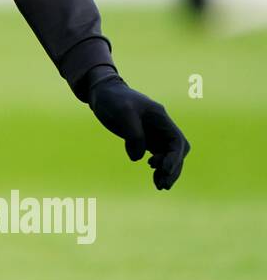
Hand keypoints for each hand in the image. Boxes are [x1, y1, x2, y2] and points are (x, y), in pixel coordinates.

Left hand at [88, 74, 190, 190]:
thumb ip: (133, 134)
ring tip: (160, 185)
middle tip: (163, 184)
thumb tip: (139, 157)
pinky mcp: (144, 140)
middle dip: (173, 168)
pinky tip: (154, 178)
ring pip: (169, 156)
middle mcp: (161, 127)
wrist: (102, 93)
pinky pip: (158, 157)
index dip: (175, 157)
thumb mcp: (123, 112)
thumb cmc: (113, 99)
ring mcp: (154, 134)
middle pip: (177, 151)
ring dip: (167, 171)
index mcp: (161, 118)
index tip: (164, 169)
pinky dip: (158, 169)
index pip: (177, 140)